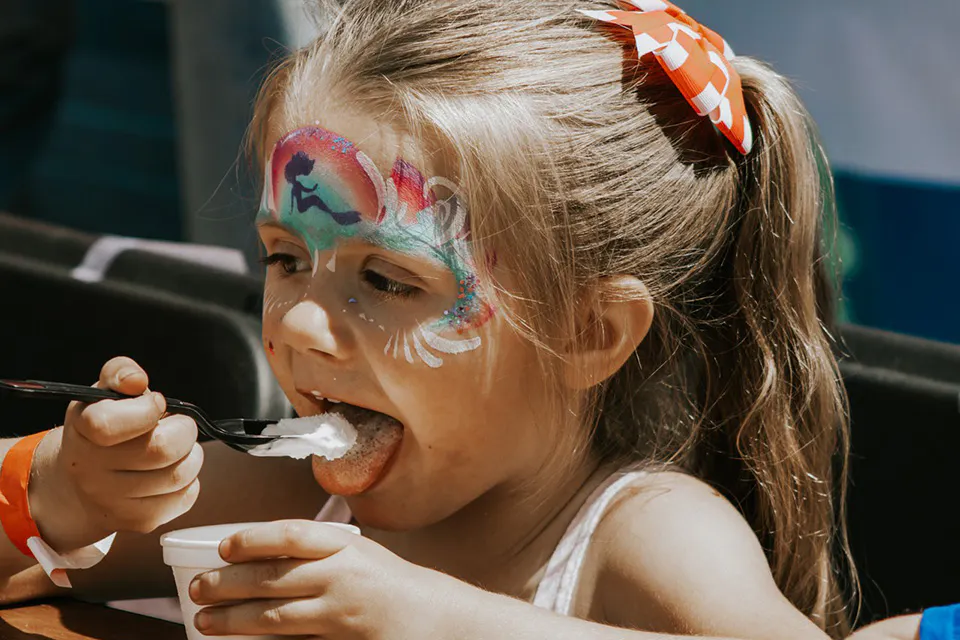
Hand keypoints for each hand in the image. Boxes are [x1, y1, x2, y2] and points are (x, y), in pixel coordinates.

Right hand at [33, 357, 202, 550]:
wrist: (78, 483)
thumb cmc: (101, 430)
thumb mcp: (102, 393)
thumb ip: (120, 372)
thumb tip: (136, 380)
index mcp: (82, 432)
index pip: (110, 424)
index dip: (147, 409)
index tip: (156, 404)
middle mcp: (91, 471)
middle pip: (161, 450)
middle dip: (184, 430)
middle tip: (177, 425)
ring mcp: (113, 501)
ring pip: (180, 474)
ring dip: (192, 454)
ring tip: (177, 448)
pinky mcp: (138, 522)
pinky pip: (186, 497)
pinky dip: (190, 481)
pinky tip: (172, 471)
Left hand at [190, 520, 472, 638]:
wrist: (437, 619)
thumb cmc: (391, 586)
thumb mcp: (358, 556)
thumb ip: (317, 555)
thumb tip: (257, 560)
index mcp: (347, 546)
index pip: (293, 535)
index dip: (254, 539)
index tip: (225, 547)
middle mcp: (344, 576)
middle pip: (274, 577)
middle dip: (229, 584)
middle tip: (198, 589)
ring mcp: (342, 615)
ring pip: (276, 616)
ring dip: (235, 619)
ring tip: (206, 621)